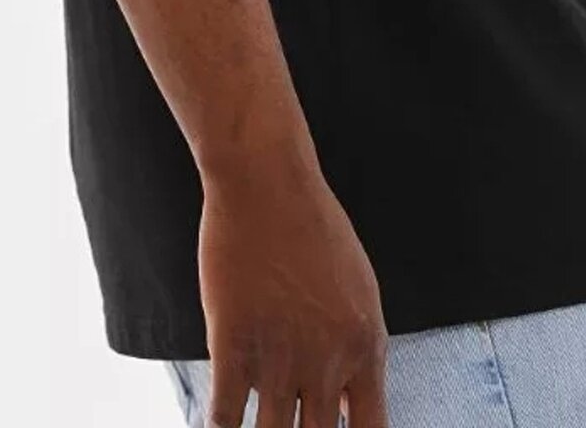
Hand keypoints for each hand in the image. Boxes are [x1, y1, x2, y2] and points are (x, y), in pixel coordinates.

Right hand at [197, 153, 389, 427]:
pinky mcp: (232, 346)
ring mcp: (278, 357)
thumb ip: (354, 349)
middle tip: (293, 427)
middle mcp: (326, 361)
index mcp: (364, 346)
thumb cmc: (314, 228)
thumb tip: (345, 403)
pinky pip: (225, 417)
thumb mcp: (357, 289)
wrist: (267, 182)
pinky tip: (222, 427)